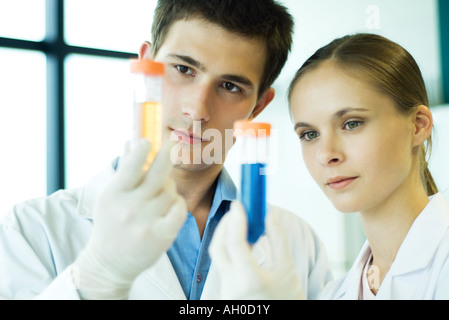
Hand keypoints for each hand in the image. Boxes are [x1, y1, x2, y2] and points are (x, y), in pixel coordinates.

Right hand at [73, 140, 186, 298]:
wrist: (109, 264)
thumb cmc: (110, 223)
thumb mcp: (110, 196)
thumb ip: (124, 170)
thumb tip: (132, 141)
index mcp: (113, 195)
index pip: (130, 167)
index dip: (141, 151)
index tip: (147, 141)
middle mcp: (128, 208)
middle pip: (157, 174)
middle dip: (168, 155)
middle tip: (174, 143)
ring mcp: (145, 223)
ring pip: (171, 191)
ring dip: (169, 188)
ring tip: (160, 195)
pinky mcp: (161, 236)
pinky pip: (180, 208)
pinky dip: (178, 203)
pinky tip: (171, 206)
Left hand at [209, 201, 304, 299]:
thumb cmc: (289, 299)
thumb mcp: (287, 269)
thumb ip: (278, 239)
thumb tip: (268, 213)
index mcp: (250, 280)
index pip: (234, 242)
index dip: (235, 219)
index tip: (239, 204)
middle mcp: (232, 287)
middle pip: (218, 247)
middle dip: (225, 224)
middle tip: (237, 210)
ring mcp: (226, 293)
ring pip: (218, 257)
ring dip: (226, 236)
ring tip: (242, 224)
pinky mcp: (224, 294)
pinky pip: (222, 266)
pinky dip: (228, 250)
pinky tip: (240, 243)